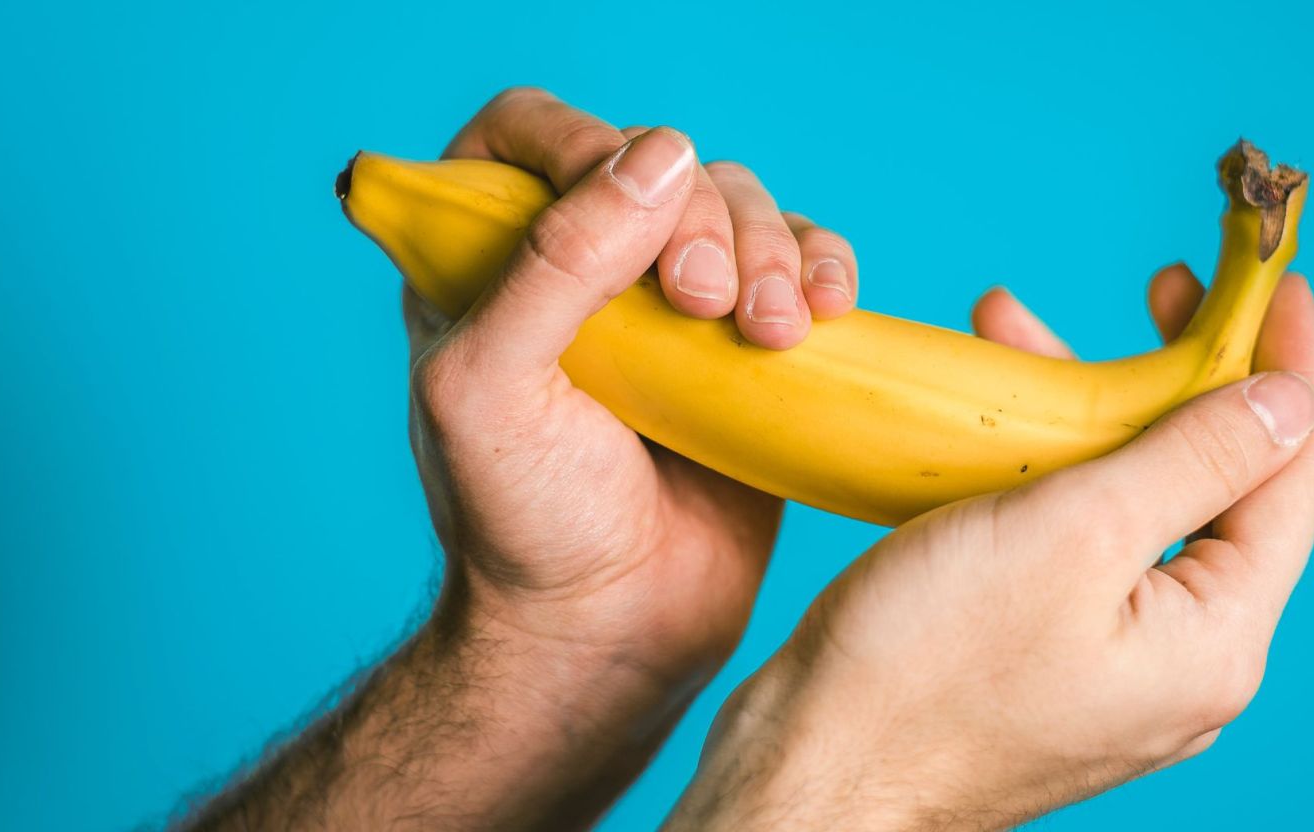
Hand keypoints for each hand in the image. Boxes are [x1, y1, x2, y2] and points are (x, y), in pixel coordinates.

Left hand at [182, 90, 869, 830]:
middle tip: (702, 305)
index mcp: (490, 260)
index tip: (623, 199)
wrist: (609, 627)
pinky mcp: (751, 347)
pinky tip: (823, 314)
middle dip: (697, 219)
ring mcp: (673, 305)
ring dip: (770, 252)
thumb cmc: (523, 521)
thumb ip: (552, 261)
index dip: (581, 140)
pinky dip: (823, 270)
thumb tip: (662, 154)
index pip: (530, 132)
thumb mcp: (489, 386)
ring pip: (741, 207)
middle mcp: (584, 267)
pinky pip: (802, 265)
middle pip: (659, 163)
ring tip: (768, 335)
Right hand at [665, 268, 1313, 829]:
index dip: (1285, 367)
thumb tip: (1287, 404)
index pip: (1287, 479)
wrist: (813, 768)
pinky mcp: (1046, 659)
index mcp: (1213, 640)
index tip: (1275, 281)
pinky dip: (1046, 472)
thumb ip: (1192, 460)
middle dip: (1175, 378)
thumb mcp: (1073, 533)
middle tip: (1161, 291)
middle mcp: (1180, 662)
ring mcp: (1112, 665)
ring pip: (1133, 510)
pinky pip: (1077, 546)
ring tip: (1019, 332)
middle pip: (1213, 490)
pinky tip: (992, 425)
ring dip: (1089, 415)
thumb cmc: (925, 663)